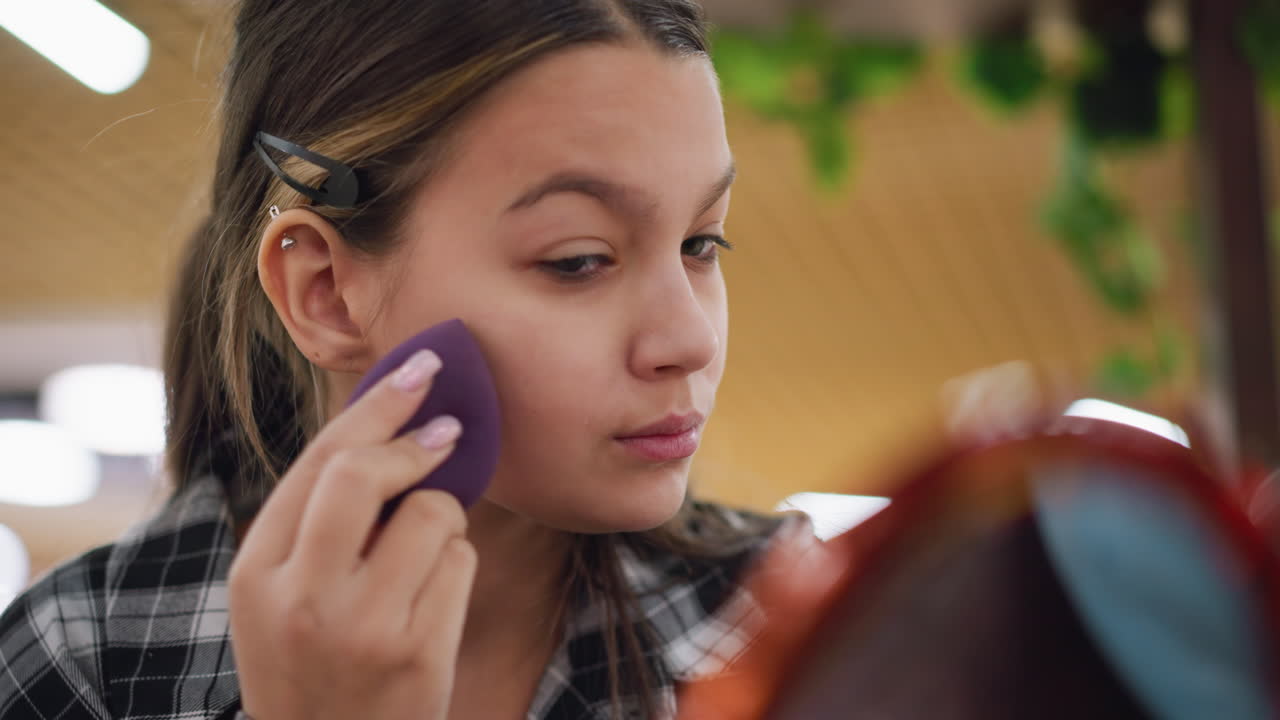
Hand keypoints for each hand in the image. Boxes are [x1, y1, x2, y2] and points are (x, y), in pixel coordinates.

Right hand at [228, 349, 475, 719]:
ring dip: (442, 517)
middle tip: (446, 431)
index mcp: (256, 572)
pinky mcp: (417, 653)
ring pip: (430, 512)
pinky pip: (461, 562)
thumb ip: (319, 517)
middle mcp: (301, 597)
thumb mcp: (281, 595)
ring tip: (421, 557)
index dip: (376, 406)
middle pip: (361, 473)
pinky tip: (434, 600)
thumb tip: (391, 417)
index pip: (317, 462)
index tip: (421, 367)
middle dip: (413, 442)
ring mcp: (361, 627)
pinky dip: (458, 565)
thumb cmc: (314, 664)